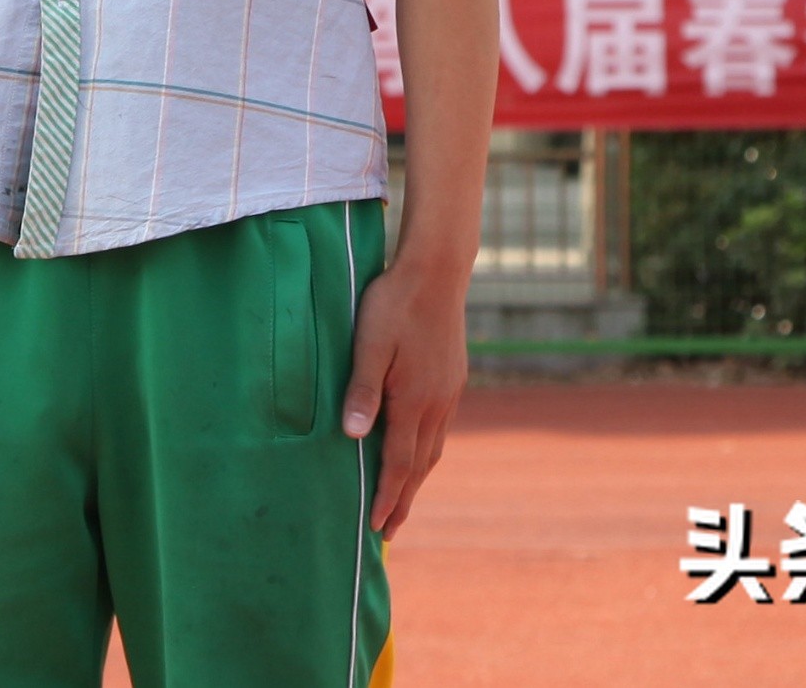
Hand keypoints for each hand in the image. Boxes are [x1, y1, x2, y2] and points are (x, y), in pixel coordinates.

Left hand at [340, 247, 468, 540]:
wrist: (436, 272)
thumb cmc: (393, 304)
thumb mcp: (369, 344)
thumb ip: (361, 391)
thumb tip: (353, 437)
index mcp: (414, 400)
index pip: (399, 463)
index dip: (387, 497)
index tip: (378, 528)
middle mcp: (437, 404)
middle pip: (420, 466)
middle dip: (403, 501)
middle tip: (391, 533)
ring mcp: (449, 392)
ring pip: (433, 449)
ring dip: (417, 480)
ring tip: (403, 502)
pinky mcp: (453, 380)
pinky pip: (440, 429)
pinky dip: (427, 452)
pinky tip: (419, 452)